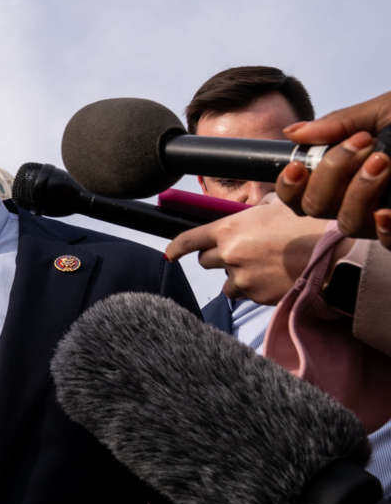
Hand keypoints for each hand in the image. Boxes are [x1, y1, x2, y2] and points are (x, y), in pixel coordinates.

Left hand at [165, 197, 341, 303]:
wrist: (335, 255)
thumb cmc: (308, 225)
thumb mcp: (278, 207)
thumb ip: (256, 211)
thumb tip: (254, 209)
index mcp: (229, 229)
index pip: (189, 239)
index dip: (177, 247)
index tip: (170, 253)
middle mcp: (229, 255)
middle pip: (205, 262)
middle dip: (218, 258)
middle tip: (239, 254)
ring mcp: (242, 278)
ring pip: (226, 282)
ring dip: (236, 277)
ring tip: (261, 268)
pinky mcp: (257, 297)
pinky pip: (245, 295)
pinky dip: (253, 289)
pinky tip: (272, 279)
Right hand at [277, 91, 390, 248]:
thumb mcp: (383, 112)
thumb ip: (339, 123)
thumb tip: (293, 133)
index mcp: (346, 174)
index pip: (300, 194)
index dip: (288, 187)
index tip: (297, 166)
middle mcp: (360, 199)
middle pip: (316, 209)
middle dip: (330, 174)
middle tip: (362, 143)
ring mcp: (385, 216)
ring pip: (347, 223)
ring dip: (358, 192)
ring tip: (384, 161)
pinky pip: (387, 242)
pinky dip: (384, 229)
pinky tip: (387, 212)